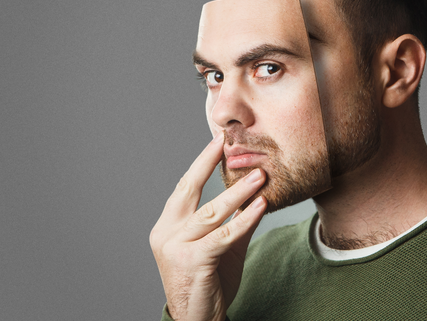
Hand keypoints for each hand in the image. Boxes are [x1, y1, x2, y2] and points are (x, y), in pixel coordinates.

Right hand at [150, 131, 266, 320]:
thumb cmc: (207, 284)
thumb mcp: (220, 247)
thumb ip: (233, 221)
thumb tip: (254, 193)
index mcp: (167, 227)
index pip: (184, 188)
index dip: (201, 163)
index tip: (217, 142)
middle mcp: (167, 233)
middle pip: (189, 190)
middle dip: (208, 163)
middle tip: (228, 143)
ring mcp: (176, 247)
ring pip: (211, 212)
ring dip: (238, 192)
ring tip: (259, 175)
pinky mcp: (193, 261)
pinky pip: (224, 234)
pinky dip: (244, 218)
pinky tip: (260, 205)